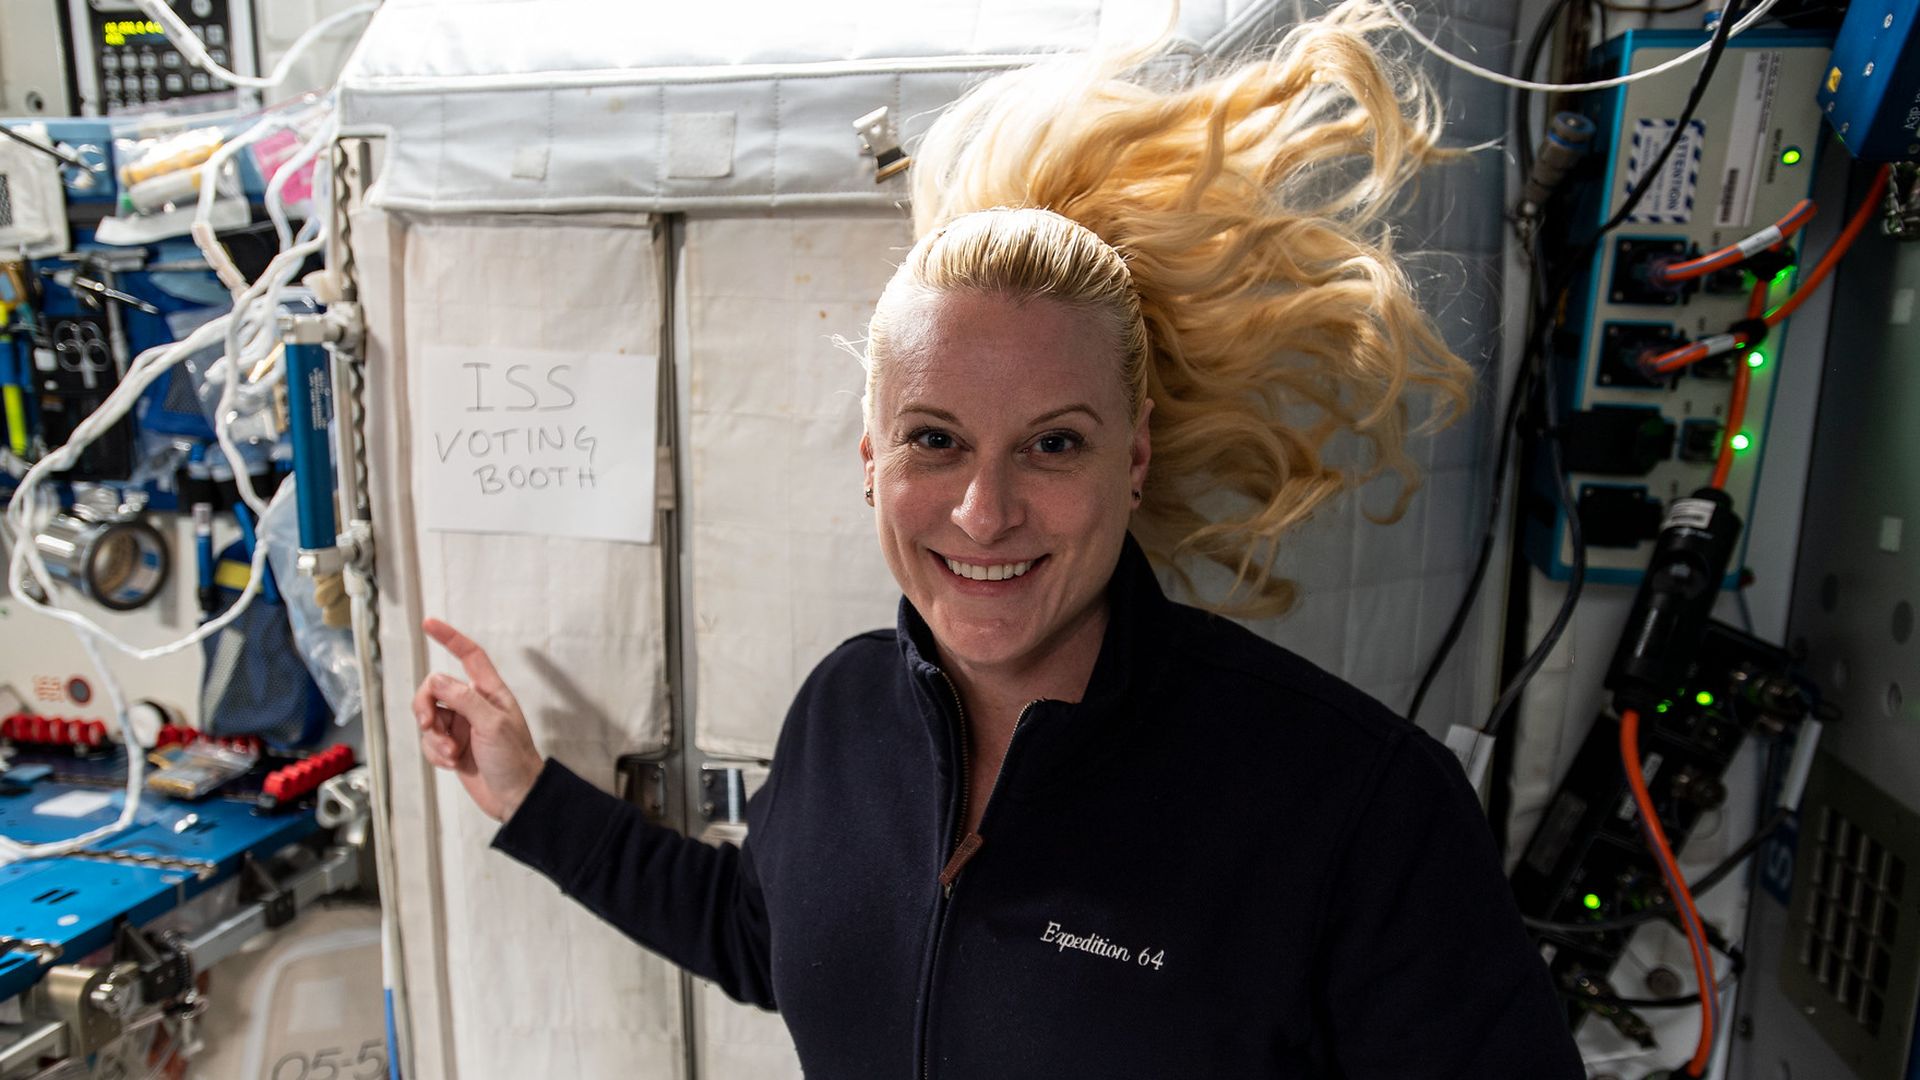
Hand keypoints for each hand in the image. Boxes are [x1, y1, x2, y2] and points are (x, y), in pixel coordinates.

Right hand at [413, 618, 545, 822]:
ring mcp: (462, 726)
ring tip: (452, 753)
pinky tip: (452, 764)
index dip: (450, 638)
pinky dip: (435, 754)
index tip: (429, 624)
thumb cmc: (515, 760)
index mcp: (490, 692)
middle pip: (434, 689)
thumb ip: (464, 699)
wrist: (515, 798)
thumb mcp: (492, 725)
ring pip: (428, 719)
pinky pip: (429, 742)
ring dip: (434, 738)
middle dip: (426, 708)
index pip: (469, 655)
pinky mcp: (453, 747)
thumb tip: (437, 680)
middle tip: (430, 725)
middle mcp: (474, 705)